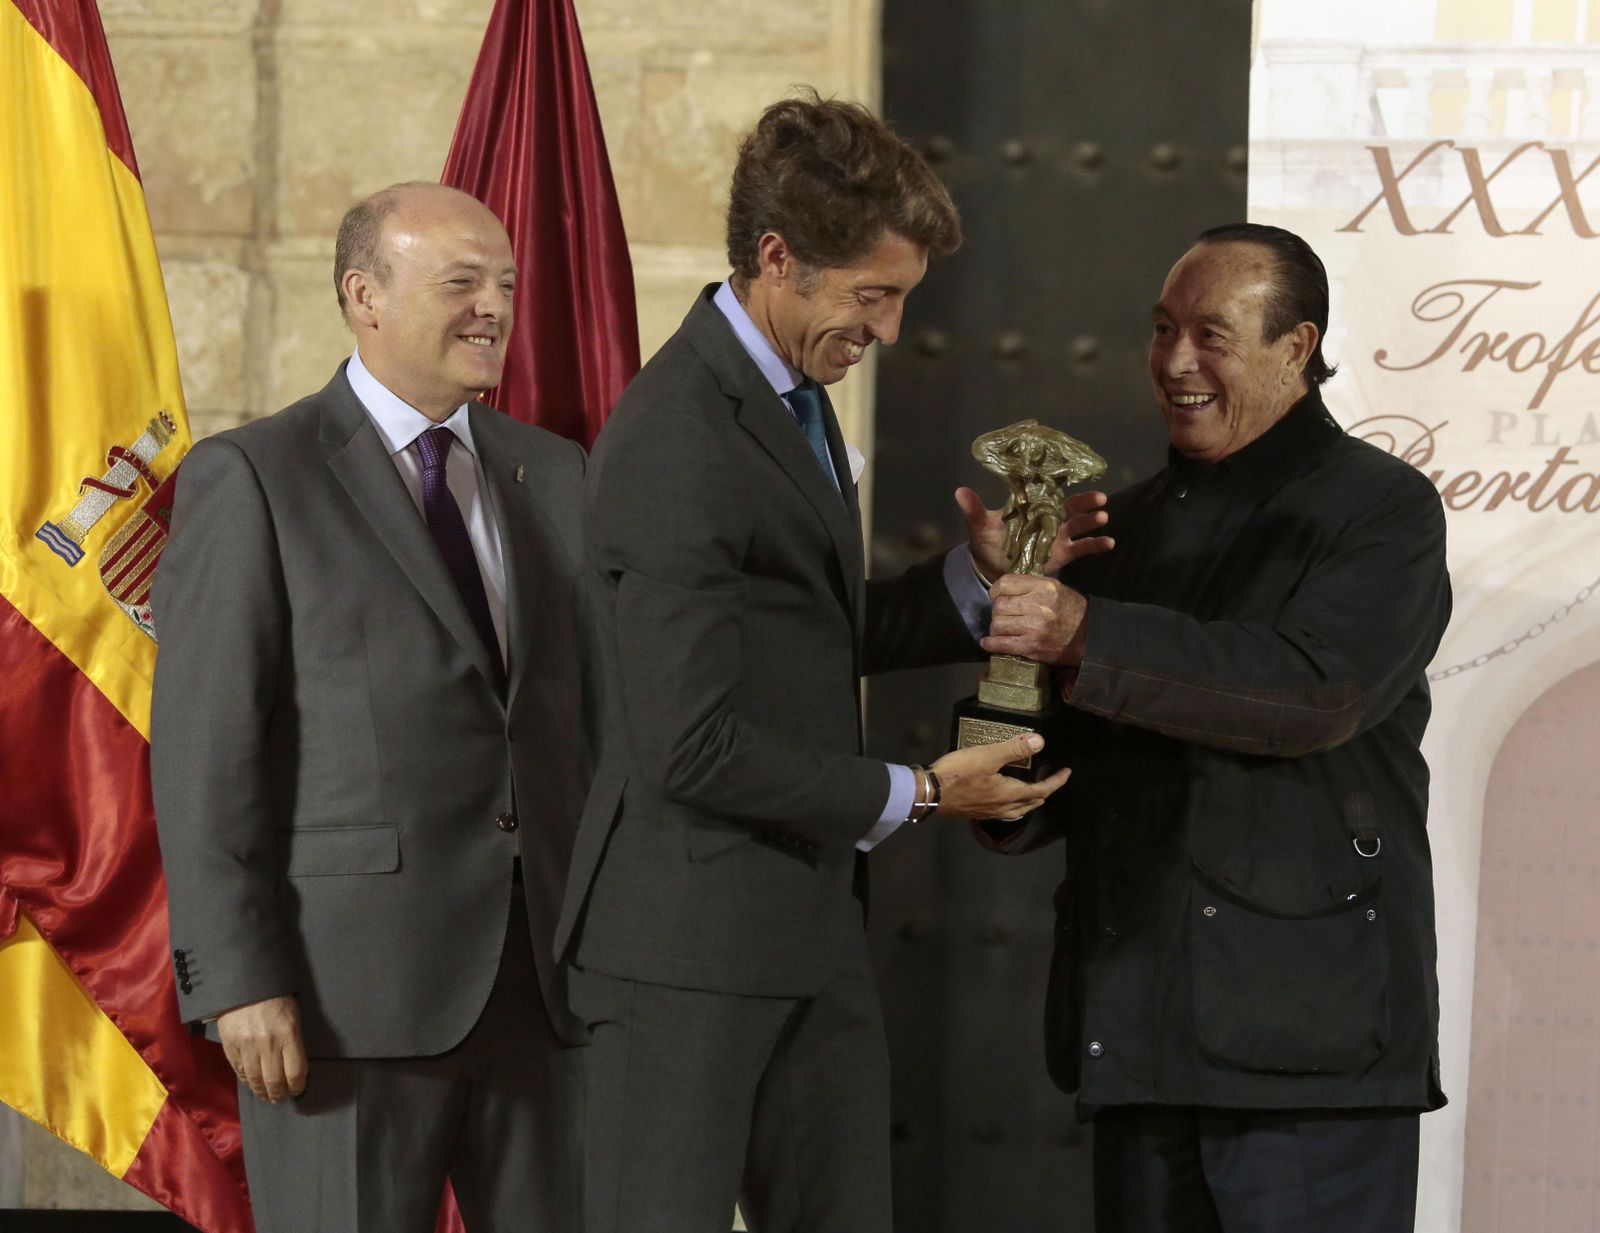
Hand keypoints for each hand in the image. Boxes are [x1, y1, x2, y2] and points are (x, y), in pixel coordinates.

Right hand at [217, 994, 307, 1103]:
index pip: (296, 1072)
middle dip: (280, 1094)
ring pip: (256, 1080)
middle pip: (275, 1081)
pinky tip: (252, 1084)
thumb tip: (295, 1068)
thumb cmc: (276, 999)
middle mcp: (268, 1043)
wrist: (245, 984)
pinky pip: (240, 1072)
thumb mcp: (293, 1017)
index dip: (298, 1086)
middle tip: (281, 1098)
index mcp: (289, 1034)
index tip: (298, 1089)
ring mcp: (247, 1046)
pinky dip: (247, 1082)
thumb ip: (294, 1042)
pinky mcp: (230, 1047)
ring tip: (267, 1096)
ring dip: (262, 1092)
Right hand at [930, 732, 1070, 820]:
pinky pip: (1004, 812)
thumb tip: (1040, 742)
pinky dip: (1014, 805)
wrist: (929, 794)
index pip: (1041, 790)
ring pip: (1018, 810)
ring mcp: (989, 812)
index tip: (1067, 772)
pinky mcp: (976, 812)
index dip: (1056, 782)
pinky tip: (1005, 799)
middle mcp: (1003, 807)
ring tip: (1033, 792)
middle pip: (1031, 803)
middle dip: (1044, 792)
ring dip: (1030, 801)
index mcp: (1009, 793)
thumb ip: (1014, 749)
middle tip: (1051, 781)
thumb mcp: (987, 756)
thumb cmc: (958, 774)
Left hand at [955, 487, 1113, 581]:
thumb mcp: (980, 526)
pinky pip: (1083, 548)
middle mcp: (1047, 517)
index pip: (1049, 492)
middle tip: (1100, 498)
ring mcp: (1057, 536)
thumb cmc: (987, 542)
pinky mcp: (1063, 553)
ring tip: (1103, 518)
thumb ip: (974, 509)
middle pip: (1070, 507)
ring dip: (1091, 521)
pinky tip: (1109, 543)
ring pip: (1078, 525)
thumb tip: (959, 491)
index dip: (1062, 485)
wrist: (992, 569)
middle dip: (1085, 502)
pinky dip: (1096, 545)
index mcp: (1031, 507)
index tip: (1076, 477)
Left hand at [981, 574, 1088, 666]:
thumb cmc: (1072, 611)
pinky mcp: (1031, 647)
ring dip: (996, 628)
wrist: (1090, 638)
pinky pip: (1001, 644)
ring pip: (997, 624)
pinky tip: (988, 642)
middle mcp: (1038, 605)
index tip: (998, 597)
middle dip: (997, 611)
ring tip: (1002, 629)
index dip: (996, 591)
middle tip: (1003, 616)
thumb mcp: (1056, 588)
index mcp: (1044, 587)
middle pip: (999, 605)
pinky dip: (990, 644)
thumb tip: (1003, 586)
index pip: (1005, 583)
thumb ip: (1031, 585)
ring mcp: (1033, 627)